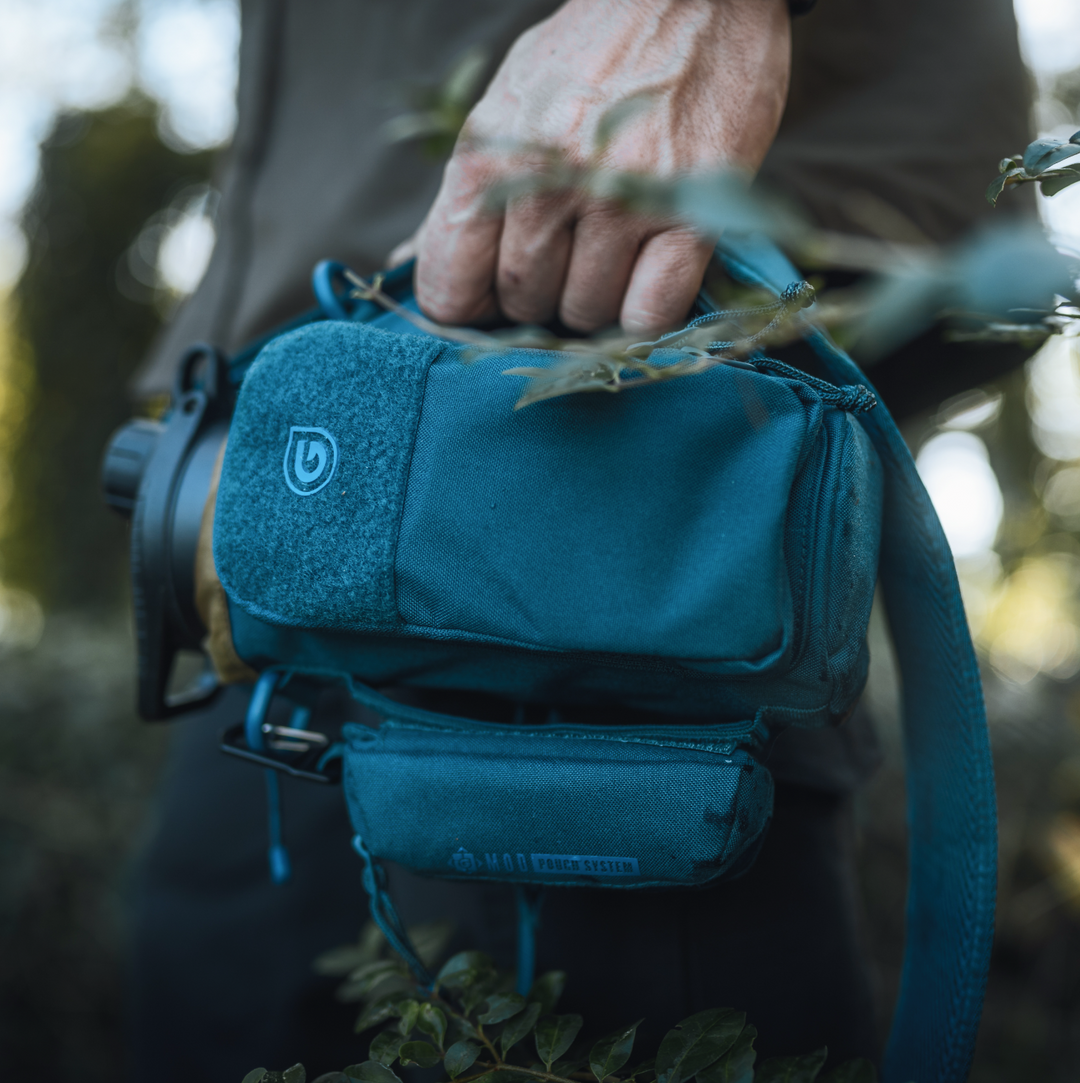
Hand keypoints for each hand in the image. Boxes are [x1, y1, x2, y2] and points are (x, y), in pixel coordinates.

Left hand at [408, 0, 790, 335]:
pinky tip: (647, 276)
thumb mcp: (505, 109)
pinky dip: (645, 314)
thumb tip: (406, 264)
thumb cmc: (590, 58)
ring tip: (613, 251)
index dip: (468, 308)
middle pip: (523, 304)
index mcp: (488, 157)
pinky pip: (649, 314)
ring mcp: (620, 201)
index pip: (449, 288)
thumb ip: (461, 195)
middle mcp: (548, 181)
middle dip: (540, 295)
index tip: (491, 299)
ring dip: (596, 302)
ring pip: (587, 315)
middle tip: (569, 253)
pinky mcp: (689, 216)